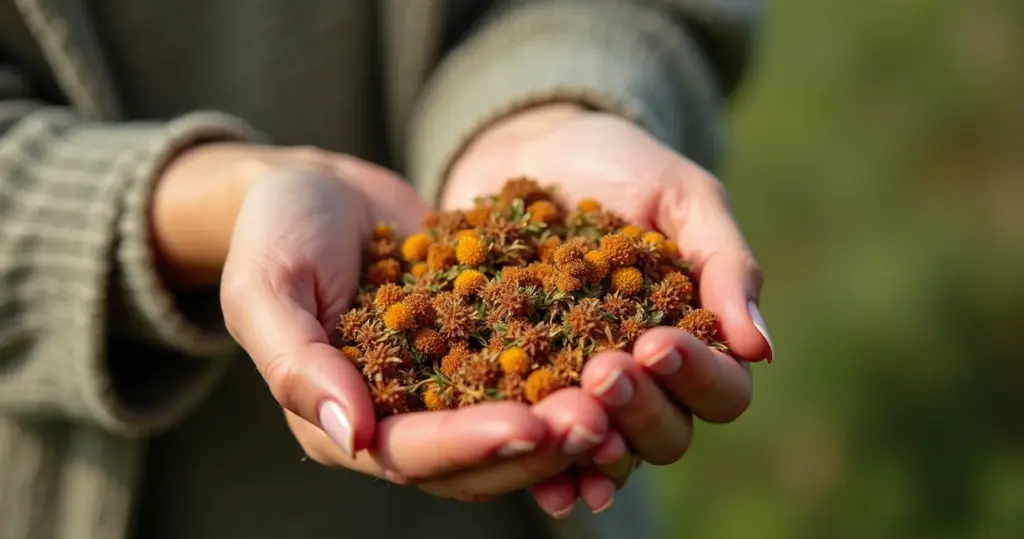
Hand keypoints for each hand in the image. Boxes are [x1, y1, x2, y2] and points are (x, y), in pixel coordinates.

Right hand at [164, 143, 606, 499]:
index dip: (470, 446)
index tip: (530, 427)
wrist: (319, 190)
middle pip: (477, 457)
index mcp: (343, 422)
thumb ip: (295, 363)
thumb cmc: (275, 232)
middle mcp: (401, 419)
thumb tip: (350, 435)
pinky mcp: (481, 347)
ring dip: (569, 417)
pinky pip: (533, 369)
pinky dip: (574, 369)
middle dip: (539, 444)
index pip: (411, 455)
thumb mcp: (264, 287)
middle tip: (601, 420)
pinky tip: (624, 351)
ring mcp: (445, 387)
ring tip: (623, 393)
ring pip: (516, 423)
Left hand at [444, 104, 773, 514]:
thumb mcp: (681, 196)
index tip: (656, 344)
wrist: (530, 149)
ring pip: (608, 449)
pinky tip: (541, 483)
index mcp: (695, 338)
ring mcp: (584, 392)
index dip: (696, 377)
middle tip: (602, 372)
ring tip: (565, 422)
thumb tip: (761, 349)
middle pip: (666, 434)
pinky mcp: (525, 393)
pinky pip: (542, 447)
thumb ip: (724, 264)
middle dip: (639, 409)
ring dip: (593, 446)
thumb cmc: (620, 167)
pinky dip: (546, 469)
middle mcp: (646, 380)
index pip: (722, 388)